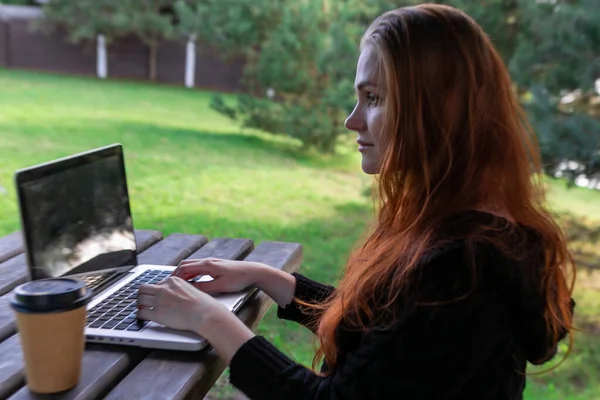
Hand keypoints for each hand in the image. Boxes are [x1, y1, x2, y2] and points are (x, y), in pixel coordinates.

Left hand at [137, 276, 255, 362]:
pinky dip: (140, 315)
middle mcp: (164, 288)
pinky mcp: (157, 313)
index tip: (154, 296)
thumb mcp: (190, 288)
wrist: (205, 313)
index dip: (154, 291)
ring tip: (142, 308)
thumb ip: (178, 289)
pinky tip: (144, 317)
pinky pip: (141, 313)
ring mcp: (160, 300)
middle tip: (143, 301)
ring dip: (140, 304)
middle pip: (143, 288)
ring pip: (140, 299)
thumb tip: (172, 295)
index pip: (157, 283)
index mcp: (173, 281)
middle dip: (142, 295)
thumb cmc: (202, 304)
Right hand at [173, 258, 261, 293]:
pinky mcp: (215, 265)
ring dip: (183, 273)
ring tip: (176, 283)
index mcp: (208, 265)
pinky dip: (191, 273)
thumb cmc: (238, 279)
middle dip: (176, 273)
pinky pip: (198, 267)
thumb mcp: (220, 286)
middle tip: (168, 283)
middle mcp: (208, 261)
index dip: (175, 276)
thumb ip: (204, 288)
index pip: (185, 268)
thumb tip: (189, 289)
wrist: (253, 272)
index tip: (169, 285)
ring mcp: (212, 262)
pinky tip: (190, 281)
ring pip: (192, 265)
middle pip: (186, 264)